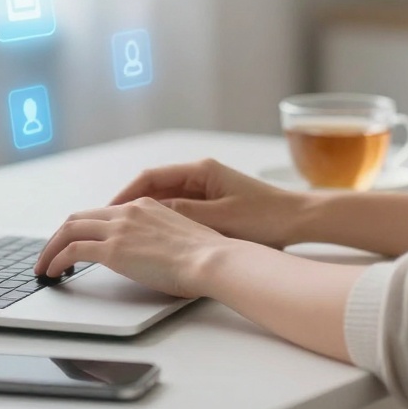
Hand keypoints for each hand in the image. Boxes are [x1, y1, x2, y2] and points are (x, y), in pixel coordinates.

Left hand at [32, 198, 235, 298]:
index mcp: (144, 206)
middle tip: (51, 253)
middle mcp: (128, 212)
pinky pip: (72, 251)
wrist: (212, 260)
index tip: (75, 242)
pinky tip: (53, 272)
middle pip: (79, 217)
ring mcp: (119, 229)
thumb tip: (151, 256)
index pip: (102, 213)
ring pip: (69, 230)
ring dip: (51, 249)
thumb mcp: (179, 238)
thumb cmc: (205, 257)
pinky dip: (57, 260)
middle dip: (59, 236)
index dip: (83, 228)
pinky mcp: (113, 249)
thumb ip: (158, 239)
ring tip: (44, 266)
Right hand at [110, 158, 309, 249]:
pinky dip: (164, 221)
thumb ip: (186, 213)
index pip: (151, 177)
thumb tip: (151, 211)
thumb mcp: (222, 218)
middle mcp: (201, 175)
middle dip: (129, 204)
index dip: (125, 194)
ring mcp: (207, 189)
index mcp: (201, 171)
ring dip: (145, 214)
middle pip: (154, 187)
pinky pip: (180, 210)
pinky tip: (153, 237)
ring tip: (123, 232)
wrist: (300, 220)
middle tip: (107, 223)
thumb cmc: (267, 217)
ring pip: (165, 199)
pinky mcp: (214, 204)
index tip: (109, 210)